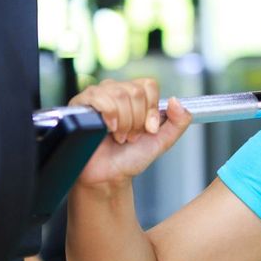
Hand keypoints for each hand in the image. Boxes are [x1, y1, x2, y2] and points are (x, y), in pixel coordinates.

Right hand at [69, 78, 192, 187]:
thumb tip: (176, 101)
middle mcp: (116, 91)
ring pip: (119, 94)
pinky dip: (109, 116)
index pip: (148, 85)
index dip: (151, 109)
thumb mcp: (163, 140)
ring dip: (124, 122)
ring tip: (119, 136)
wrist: (110, 175)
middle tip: (131, 136)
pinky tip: (107, 130)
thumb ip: (179, 122)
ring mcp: (98, 96)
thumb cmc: (131, 158)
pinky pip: (99, 97)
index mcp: (135, 96)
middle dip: (137, 120)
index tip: (149, 129)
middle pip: (135, 91)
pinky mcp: (81, 104)